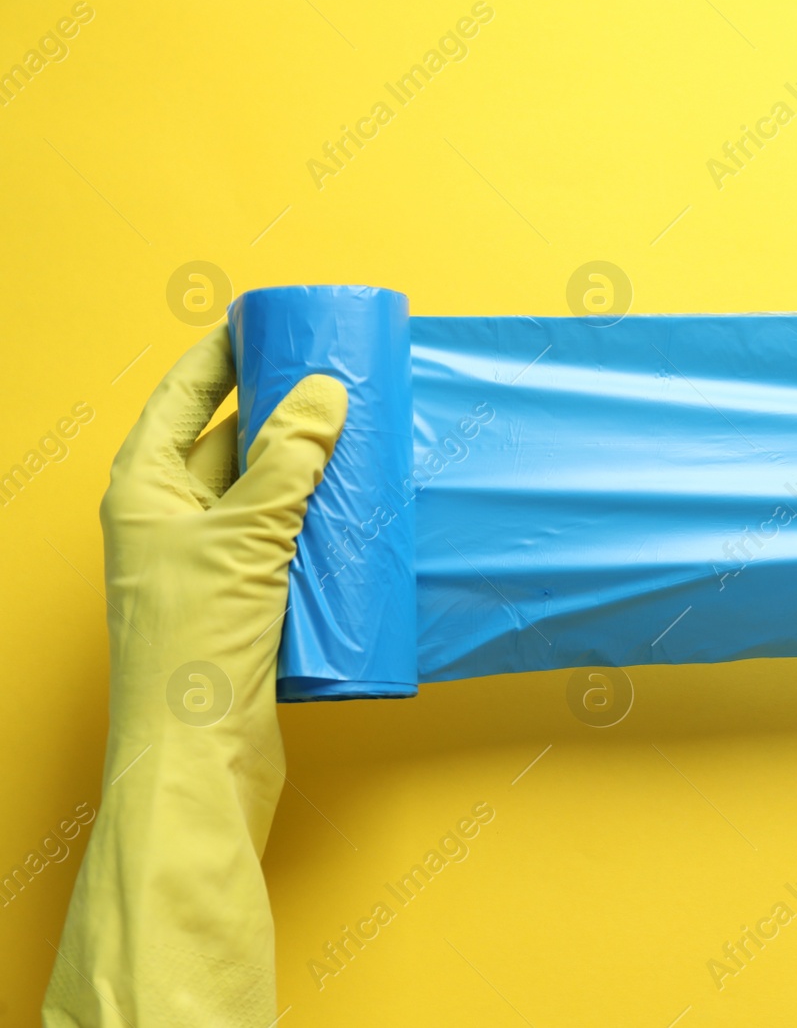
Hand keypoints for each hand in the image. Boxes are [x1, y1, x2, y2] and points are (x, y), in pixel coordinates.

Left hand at [45, 326, 345, 1026]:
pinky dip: (326, 520)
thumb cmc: (197, 647)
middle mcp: (171, 521)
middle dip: (285, 411)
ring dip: (314, 468)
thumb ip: (289, 461)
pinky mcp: (250, 602)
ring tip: (368, 435)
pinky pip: (291, 541)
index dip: (224, 356)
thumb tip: (324, 392)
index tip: (270, 321)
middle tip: (343, 379)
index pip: (184, 399)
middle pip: (231, 442)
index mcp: (144, 490)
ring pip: (269, 494)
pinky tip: (367, 508)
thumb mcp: (245, 536)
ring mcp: (211, 564)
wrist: (200, 760)